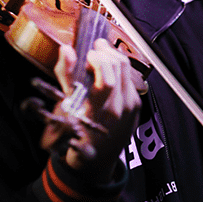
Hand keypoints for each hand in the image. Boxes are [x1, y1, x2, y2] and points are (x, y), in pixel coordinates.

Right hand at [53, 39, 143, 182]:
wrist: (98, 156)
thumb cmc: (77, 132)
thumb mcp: (65, 107)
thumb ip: (66, 76)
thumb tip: (67, 50)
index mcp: (98, 111)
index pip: (106, 80)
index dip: (97, 60)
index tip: (86, 53)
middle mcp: (118, 108)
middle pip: (119, 67)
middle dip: (106, 51)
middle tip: (94, 46)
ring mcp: (130, 106)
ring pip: (127, 70)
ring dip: (114, 56)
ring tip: (101, 52)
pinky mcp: (136, 104)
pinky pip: (130, 78)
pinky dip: (119, 68)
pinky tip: (109, 67)